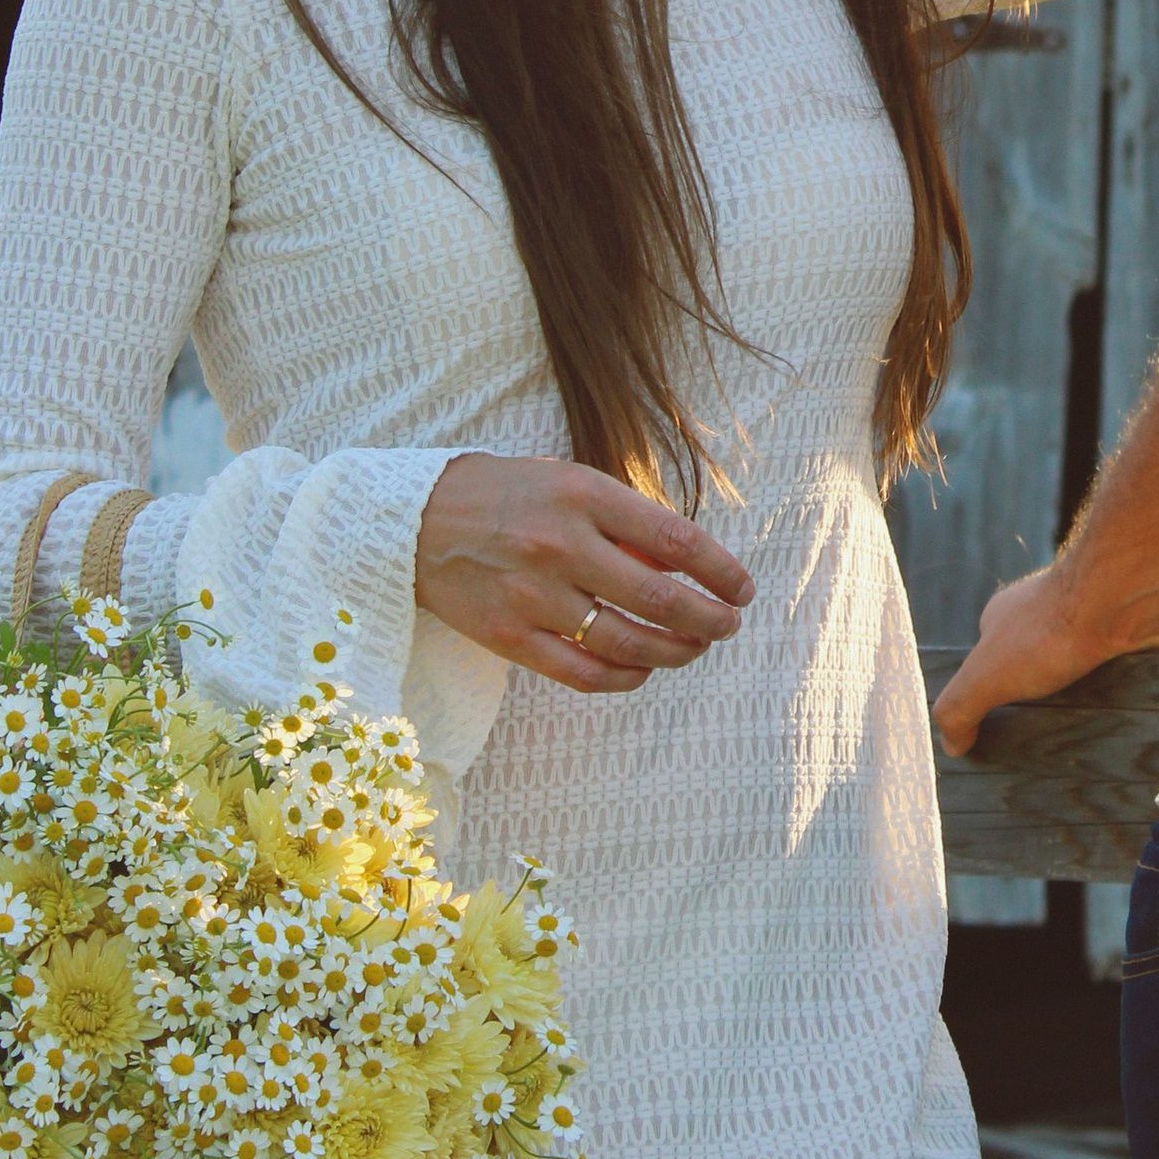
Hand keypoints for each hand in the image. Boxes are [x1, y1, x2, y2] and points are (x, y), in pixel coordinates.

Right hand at [415, 454, 753, 695]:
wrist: (416, 521)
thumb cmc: (507, 496)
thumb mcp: (570, 482)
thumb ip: (625, 520)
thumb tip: (684, 567)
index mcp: (584, 496)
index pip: (675, 541)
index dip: (720, 570)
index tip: (742, 587)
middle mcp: (562, 546)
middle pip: (660, 599)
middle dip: (710, 619)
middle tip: (729, 624)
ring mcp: (534, 595)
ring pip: (628, 642)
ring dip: (676, 651)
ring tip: (696, 647)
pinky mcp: (510, 637)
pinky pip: (583, 672)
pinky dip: (625, 676)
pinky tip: (644, 670)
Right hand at [932, 555, 1158, 756]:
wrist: (1122, 601)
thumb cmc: (1050, 630)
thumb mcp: (986, 675)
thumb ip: (959, 708)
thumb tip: (950, 744)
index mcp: (1007, 619)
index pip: (991, 668)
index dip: (993, 702)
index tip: (1000, 742)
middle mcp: (1048, 619)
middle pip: (1038, 675)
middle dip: (1041, 710)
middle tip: (1044, 754)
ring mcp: (1090, 626)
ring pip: (1080, 681)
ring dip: (1081, 710)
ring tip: (1083, 749)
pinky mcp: (1128, 639)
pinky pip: (1118, 679)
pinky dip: (1115, 702)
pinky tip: (1117, 727)